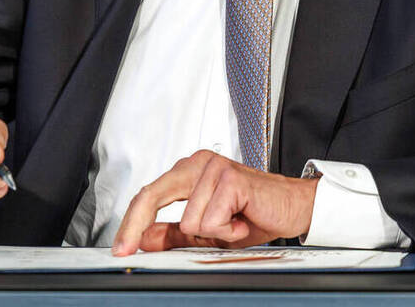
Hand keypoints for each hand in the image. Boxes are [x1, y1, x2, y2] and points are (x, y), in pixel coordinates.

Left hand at [112, 150, 317, 256]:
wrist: (294, 208)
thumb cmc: (255, 214)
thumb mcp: (207, 231)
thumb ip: (173, 233)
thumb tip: (143, 238)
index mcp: (190, 170)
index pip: (150, 194)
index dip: (130, 223)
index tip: (120, 248)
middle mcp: (198, 163)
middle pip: (152, 196)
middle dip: (137, 227)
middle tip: (125, 251)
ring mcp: (214, 167)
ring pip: (188, 220)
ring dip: (214, 233)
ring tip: (234, 224)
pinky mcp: (230, 178)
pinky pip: (211, 222)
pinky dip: (228, 232)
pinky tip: (243, 221)